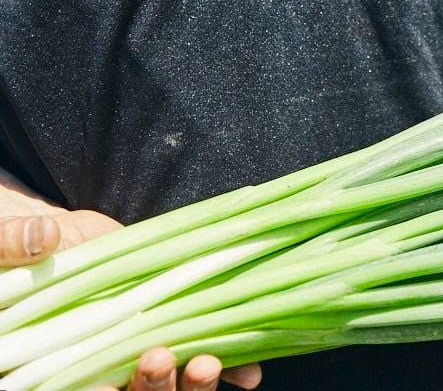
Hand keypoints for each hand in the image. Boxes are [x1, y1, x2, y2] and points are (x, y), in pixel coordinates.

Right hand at [1, 196, 261, 388]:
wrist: (57, 243)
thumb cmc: (15, 251)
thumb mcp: (3, 246)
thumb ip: (11, 243)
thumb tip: (41, 236)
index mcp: (56, 363)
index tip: (102, 388)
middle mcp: (102, 369)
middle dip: (150, 388)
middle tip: (158, 360)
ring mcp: (141, 353)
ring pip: (171, 387)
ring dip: (192, 383)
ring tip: (206, 363)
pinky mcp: (174, 328)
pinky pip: (204, 356)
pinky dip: (230, 367)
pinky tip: (250, 372)